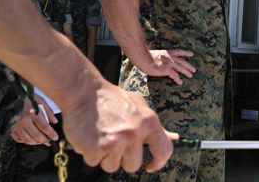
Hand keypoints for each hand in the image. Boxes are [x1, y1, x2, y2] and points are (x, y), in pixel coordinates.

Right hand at [10, 96, 58, 145]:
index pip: (44, 127)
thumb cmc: (25, 96)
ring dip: (35, 142)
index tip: (56, 137)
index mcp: (32, 112)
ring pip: (27, 139)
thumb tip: (55, 122)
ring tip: (41, 141)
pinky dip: (25, 141)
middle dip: (44, 140)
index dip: (51, 134)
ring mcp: (15, 125)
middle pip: (36, 135)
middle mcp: (23, 120)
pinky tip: (30, 139)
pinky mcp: (10, 128)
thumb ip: (48, 111)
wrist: (9, 94)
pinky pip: (18, 138)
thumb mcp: (39, 99)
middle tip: (50, 142)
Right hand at [61, 82, 176, 172]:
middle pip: (133, 165)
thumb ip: (155, 125)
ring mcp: (116, 142)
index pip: (164, 150)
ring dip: (105, 156)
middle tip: (113, 140)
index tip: (150, 166)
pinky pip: (94, 163)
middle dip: (122, 157)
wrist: (84, 91)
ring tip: (101, 136)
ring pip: (113, 166)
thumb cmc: (112, 99)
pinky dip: (90, 153)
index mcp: (149, 122)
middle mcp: (135, 133)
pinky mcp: (97, 148)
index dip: (158, 162)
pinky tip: (89, 137)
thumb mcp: (139, 106)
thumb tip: (174, 138)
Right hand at [138, 49, 195, 84]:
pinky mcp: (166, 69)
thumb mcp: (154, 54)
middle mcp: (170, 57)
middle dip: (188, 65)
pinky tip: (180, 82)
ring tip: (191, 75)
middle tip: (194, 69)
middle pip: (182, 61)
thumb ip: (158, 57)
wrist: (142, 58)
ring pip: (181, 68)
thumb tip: (157, 61)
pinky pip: (175, 75)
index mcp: (167, 52)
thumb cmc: (144, 56)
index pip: (179, 52)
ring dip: (186, 72)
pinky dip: (178, 79)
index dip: (185, 53)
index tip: (191, 54)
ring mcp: (169, 63)